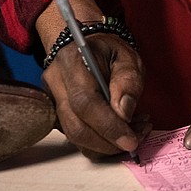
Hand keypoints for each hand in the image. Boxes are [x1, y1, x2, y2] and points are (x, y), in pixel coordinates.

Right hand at [37, 0, 150, 157]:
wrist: (88, 46)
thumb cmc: (109, 51)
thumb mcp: (127, 57)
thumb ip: (128, 82)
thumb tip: (124, 113)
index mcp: (72, 61)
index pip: (85, 102)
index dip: (108, 126)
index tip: (131, 140)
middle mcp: (55, 82)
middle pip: (76, 126)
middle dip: (109, 141)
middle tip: (137, 139)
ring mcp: (53, 100)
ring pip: (75, 136)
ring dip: (106, 144)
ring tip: (134, 133)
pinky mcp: (58, 114)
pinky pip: (77, 136)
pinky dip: (100, 141)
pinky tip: (120, 132)